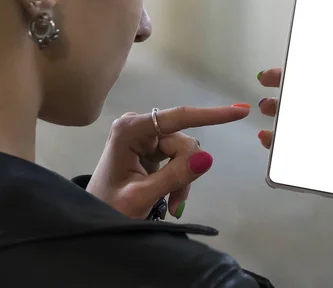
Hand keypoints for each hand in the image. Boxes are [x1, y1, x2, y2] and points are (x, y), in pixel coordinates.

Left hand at [86, 104, 250, 219]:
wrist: (91, 222)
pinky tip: (169, 197)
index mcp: (130, 130)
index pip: (179, 118)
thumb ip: (174, 177)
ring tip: (170, 204)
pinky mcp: (150, 146)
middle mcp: (138, 125)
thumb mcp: (142, 197)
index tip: (241, 110)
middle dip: (185, 171)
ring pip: (184, 152)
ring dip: (183, 179)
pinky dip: (179, 179)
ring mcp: (145, 135)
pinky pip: (179, 158)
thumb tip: (207, 157)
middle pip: (183, 140)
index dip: (211, 115)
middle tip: (175, 203)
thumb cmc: (108, 209)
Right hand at [256, 32, 332, 222]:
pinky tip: (268, 138)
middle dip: (286, 85)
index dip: (312, 62)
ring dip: (278, 110)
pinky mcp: (321, 156)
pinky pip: (294, 145)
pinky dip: (278, 140)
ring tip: (266, 108)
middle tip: (267, 80)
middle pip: (310, 93)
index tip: (293, 54)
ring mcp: (331, 137)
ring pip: (298, 117)